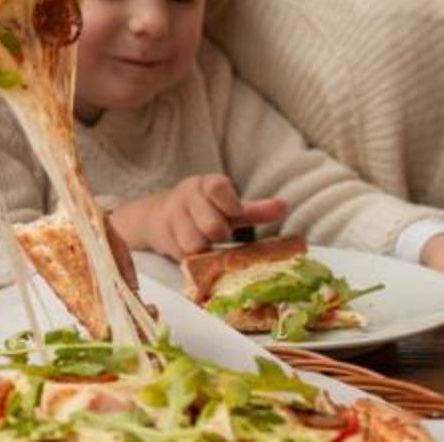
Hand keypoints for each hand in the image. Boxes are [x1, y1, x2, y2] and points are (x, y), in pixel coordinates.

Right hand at [108, 173, 288, 257]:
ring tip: (205, 243)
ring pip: (196, 244)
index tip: (234, 214)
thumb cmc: (202, 210)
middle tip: (219, 233)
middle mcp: (186, 197)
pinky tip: (192, 251)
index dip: (230, 205)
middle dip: (219, 234)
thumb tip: (284, 206)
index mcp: (205, 184)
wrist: (158, 216)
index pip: (218, 188)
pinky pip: (183, 256)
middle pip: (212, 226)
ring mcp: (172, 217)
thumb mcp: (227, 206)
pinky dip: (192, 259)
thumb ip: (254, 210)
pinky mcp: (163, 238)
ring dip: (205, 249)